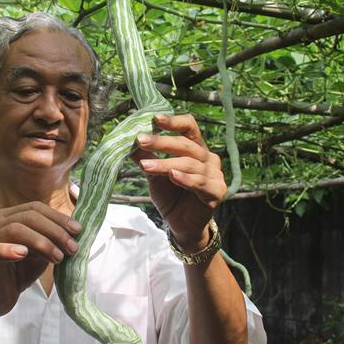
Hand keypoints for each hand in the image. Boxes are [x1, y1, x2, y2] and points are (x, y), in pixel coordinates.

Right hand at [0, 202, 79, 317]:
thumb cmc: (18, 272)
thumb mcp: (40, 253)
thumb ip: (52, 239)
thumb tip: (75, 231)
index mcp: (9, 216)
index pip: (36, 208)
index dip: (58, 218)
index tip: (78, 230)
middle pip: (29, 216)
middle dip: (55, 231)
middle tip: (72, 247)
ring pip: (16, 229)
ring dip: (42, 242)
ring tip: (58, 257)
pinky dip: (9, 250)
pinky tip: (23, 254)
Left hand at [131, 113, 226, 250]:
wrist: (180, 225)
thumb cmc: (170, 195)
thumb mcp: (154, 172)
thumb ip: (145, 156)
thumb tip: (126, 139)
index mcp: (196, 148)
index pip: (189, 127)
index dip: (173, 121)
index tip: (154, 118)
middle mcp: (208, 158)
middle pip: (186, 145)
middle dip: (162, 142)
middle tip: (141, 140)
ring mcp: (215, 175)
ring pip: (189, 164)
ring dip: (165, 164)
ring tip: (145, 166)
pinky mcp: (216, 192)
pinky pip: (200, 183)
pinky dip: (185, 179)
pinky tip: (172, 176)